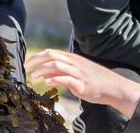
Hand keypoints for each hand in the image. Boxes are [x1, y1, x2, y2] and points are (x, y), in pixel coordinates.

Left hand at [25, 49, 139, 117]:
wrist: (114, 88)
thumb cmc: (94, 81)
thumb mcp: (75, 74)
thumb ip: (60, 73)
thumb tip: (44, 74)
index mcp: (72, 59)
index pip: (51, 52)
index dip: (37, 57)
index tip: (27, 63)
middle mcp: (74, 63)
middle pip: (51, 56)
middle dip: (36, 61)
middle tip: (26, 68)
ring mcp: (78, 72)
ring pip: (56, 65)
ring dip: (42, 70)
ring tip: (34, 77)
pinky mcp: (82, 84)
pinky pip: (65, 79)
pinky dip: (55, 80)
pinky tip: (47, 83)